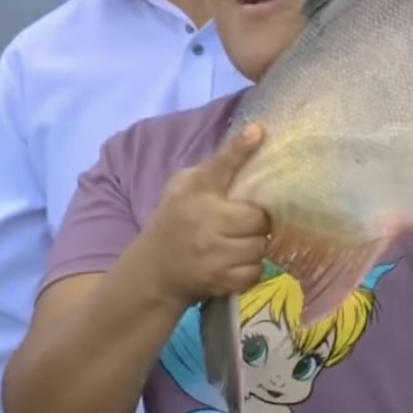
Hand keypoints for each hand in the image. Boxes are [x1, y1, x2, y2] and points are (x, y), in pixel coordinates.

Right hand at [143, 124, 269, 306]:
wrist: (153, 270)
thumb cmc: (175, 218)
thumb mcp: (187, 184)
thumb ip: (222, 162)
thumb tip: (257, 132)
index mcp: (197, 194)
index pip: (227, 172)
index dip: (244, 158)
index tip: (257, 139)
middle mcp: (206, 223)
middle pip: (258, 221)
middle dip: (256, 222)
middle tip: (244, 223)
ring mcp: (213, 255)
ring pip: (259, 247)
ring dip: (254, 246)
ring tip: (238, 242)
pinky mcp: (220, 280)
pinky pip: (254, 271)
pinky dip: (249, 268)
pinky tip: (234, 261)